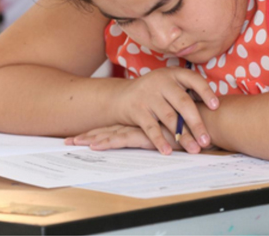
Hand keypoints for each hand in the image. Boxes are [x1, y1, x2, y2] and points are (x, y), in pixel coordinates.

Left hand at [66, 123, 204, 153]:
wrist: (201, 122)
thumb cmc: (189, 128)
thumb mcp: (171, 134)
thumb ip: (163, 134)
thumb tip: (158, 139)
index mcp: (139, 124)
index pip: (113, 129)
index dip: (96, 132)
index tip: (80, 137)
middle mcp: (135, 125)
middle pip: (106, 130)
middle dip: (86, 135)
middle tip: (67, 140)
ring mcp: (138, 128)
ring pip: (108, 134)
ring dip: (90, 139)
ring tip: (72, 142)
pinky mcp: (143, 134)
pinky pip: (120, 139)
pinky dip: (106, 143)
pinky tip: (93, 147)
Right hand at [114, 67, 218, 154]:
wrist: (122, 96)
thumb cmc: (155, 93)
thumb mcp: (170, 85)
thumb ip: (187, 92)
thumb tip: (215, 109)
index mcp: (173, 74)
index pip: (193, 79)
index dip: (205, 92)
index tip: (216, 106)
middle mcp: (161, 82)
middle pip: (183, 102)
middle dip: (197, 123)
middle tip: (207, 140)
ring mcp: (148, 96)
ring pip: (169, 118)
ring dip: (183, 136)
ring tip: (194, 149)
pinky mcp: (137, 110)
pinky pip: (151, 128)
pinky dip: (160, 140)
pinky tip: (168, 151)